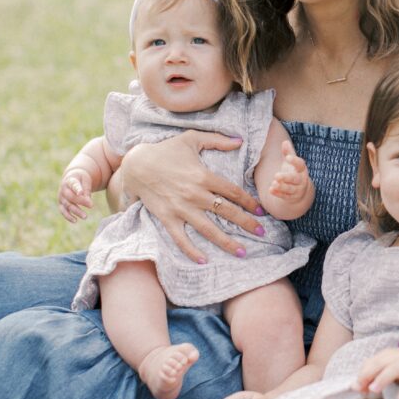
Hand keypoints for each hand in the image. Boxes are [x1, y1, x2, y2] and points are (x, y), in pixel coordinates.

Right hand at [58, 169, 93, 221]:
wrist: (71, 178)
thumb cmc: (81, 179)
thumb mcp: (86, 180)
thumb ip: (87, 190)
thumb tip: (88, 202)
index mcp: (70, 181)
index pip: (73, 184)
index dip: (77, 189)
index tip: (81, 193)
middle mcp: (63, 189)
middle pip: (71, 197)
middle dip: (81, 202)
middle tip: (91, 205)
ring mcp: (61, 197)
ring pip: (68, 205)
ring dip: (76, 211)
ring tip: (85, 216)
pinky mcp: (61, 204)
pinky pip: (63, 211)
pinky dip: (68, 216)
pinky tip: (75, 221)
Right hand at [120, 131, 262, 261]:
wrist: (136, 164)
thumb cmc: (165, 150)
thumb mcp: (191, 138)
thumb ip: (217, 140)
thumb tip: (239, 140)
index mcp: (204, 176)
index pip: (233, 192)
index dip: (249, 202)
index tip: (260, 211)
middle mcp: (195, 194)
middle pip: (227, 212)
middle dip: (247, 223)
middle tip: (262, 232)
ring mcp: (181, 208)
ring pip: (209, 229)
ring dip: (227, 242)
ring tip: (242, 252)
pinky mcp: (167, 218)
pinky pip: (181, 238)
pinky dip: (192, 251)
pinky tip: (204, 260)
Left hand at [268, 140, 311, 201]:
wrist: (300, 191)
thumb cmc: (294, 172)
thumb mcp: (291, 163)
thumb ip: (288, 153)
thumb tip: (285, 142)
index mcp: (301, 170)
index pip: (300, 164)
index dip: (294, 161)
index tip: (287, 157)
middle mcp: (300, 180)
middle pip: (295, 179)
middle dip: (286, 178)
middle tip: (276, 175)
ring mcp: (296, 190)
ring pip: (290, 189)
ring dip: (281, 187)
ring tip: (273, 183)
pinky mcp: (290, 197)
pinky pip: (284, 196)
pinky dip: (277, 194)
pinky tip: (271, 190)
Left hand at [356, 348, 398, 398]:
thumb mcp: (390, 368)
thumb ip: (374, 375)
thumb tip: (355, 387)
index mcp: (387, 355)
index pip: (370, 363)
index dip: (361, 375)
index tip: (355, 388)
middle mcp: (397, 358)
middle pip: (379, 364)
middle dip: (367, 375)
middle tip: (359, 388)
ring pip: (394, 370)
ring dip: (382, 379)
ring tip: (373, 390)